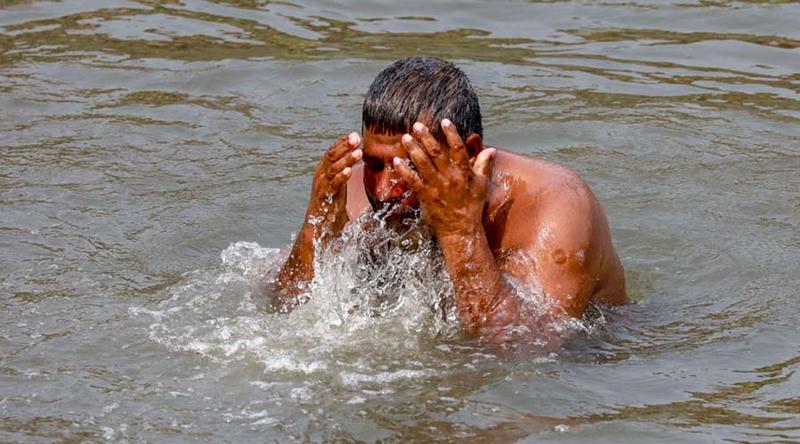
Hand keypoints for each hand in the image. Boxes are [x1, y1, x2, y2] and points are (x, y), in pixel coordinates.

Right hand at [306, 132, 361, 237]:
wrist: (319, 227)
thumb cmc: (331, 207)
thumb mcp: (339, 188)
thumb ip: (344, 175)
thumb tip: (357, 165)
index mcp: (324, 171)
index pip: (332, 152)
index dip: (343, 142)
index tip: (355, 134)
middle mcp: (320, 175)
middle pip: (332, 156)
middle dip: (344, 146)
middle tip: (356, 137)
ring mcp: (321, 186)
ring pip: (333, 168)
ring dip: (346, 159)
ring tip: (358, 152)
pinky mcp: (324, 197)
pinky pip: (333, 184)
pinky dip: (341, 176)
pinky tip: (350, 170)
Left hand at [393, 119, 494, 238]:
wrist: (461, 230)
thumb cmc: (472, 206)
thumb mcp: (481, 185)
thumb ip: (484, 165)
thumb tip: (490, 149)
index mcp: (464, 173)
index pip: (458, 149)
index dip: (451, 133)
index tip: (444, 121)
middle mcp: (450, 178)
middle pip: (436, 153)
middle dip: (426, 137)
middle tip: (417, 125)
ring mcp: (436, 186)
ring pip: (423, 164)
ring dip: (413, 149)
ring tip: (405, 138)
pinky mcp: (425, 196)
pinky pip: (412, 180)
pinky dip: (404, 170)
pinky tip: (397, 161)